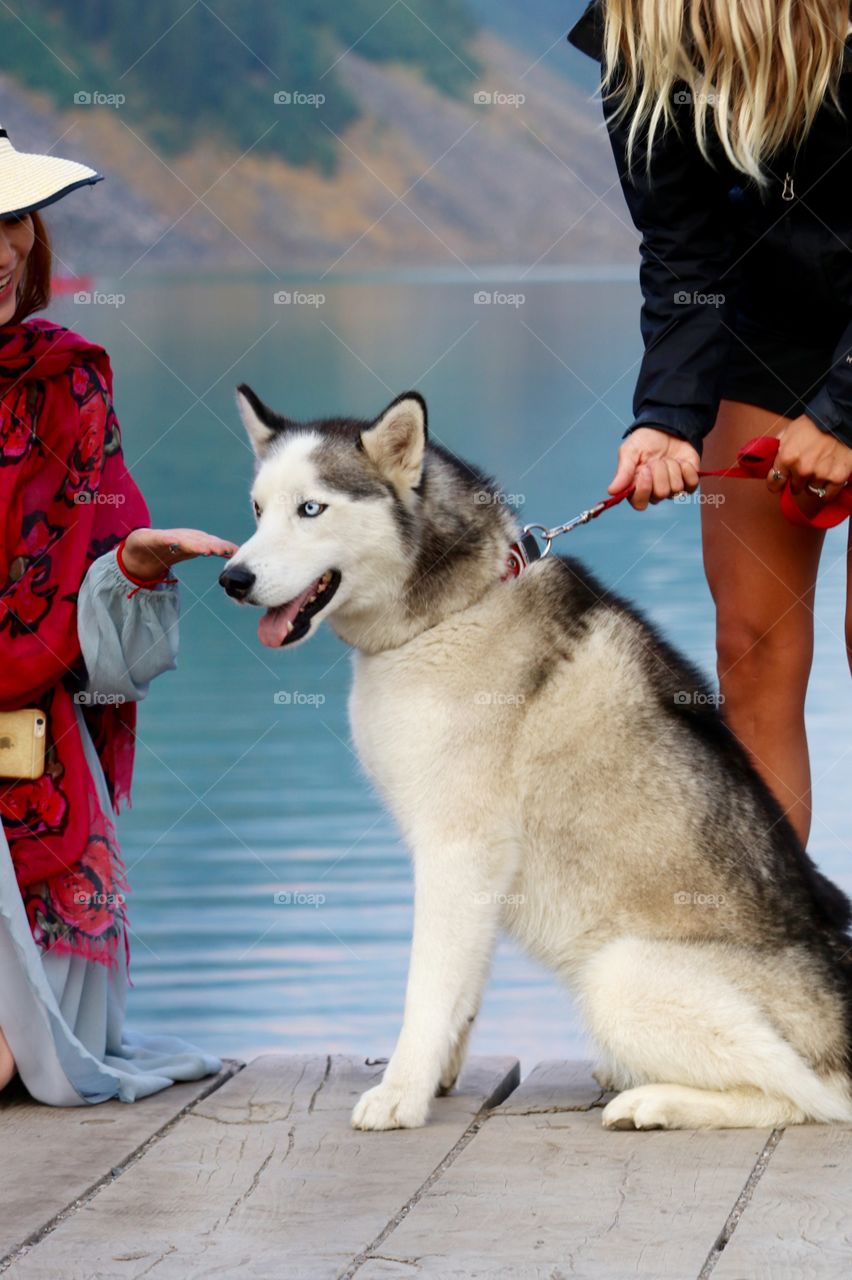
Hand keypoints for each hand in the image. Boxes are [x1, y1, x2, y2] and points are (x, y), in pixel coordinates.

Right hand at [121, 527, 237, 580]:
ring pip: (184, 541)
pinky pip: (163, 540)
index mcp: (193, 540)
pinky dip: (170, 540)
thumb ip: (209, 548)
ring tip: (207, 550)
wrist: (139, 548)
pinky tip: (175, 542)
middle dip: (213, 544)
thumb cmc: (168, 547)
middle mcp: (183, 537)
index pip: (211, 544)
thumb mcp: (190, 550)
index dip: (223, 547)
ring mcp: (168, 537)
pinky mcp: (153, 538)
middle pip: (200, 541)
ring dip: (196, 544)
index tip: (236, 552)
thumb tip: (235, 554)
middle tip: (226, 551)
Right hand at [609, 427, 700, 510]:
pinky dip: (687, 469)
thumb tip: (611, 491)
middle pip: (660, 494)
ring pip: (676, 488)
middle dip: (660, 472)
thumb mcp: (629, 451)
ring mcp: (672, 488)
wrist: (667, 427)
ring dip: (672, 468)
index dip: (644, 489)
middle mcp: (654, 492)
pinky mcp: (689, 482)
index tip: (644, 470)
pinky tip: (681, 461)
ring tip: (668, 459)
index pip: (640, 503)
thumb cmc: (645, 440)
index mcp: (637, 488)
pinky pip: (692, 484)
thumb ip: (623, 472)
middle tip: (657, 460)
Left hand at [766, 415, 851, 511]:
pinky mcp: (836, 478)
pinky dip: (826, 490)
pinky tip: (827, 478)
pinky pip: (826, 495)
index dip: (776, 483)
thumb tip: (767, 459)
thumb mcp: (789, 431)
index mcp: (787, 457)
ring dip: (813, 483)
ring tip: (819, 469)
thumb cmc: (814, 424)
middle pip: (794, 488)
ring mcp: (820, 475)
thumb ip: (777, 448)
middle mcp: (802, 469)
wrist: (841, 420)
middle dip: (798, 480)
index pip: (774, 482)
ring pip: (811, 490)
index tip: (779, 483)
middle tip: (805, 469)